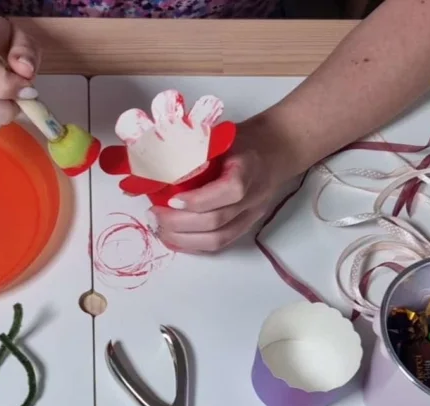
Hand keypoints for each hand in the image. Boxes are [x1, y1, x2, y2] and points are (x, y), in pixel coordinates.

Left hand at [150, 116, 301, 252]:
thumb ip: (195, 149)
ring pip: (218, 239)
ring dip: (183, 240)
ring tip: (160, 229)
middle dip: (179, 223)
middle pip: (218, 222)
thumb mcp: (220, 136)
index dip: (197, 200)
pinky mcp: (246, 226)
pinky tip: (174, 239)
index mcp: (249, 167)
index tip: (170, 199)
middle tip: (154, 216)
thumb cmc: (242, 141)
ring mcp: (252, 215)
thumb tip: (156, 161)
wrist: (275, 150)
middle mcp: (254, 196)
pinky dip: (193, 245)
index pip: (229, 191)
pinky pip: (219, 244)